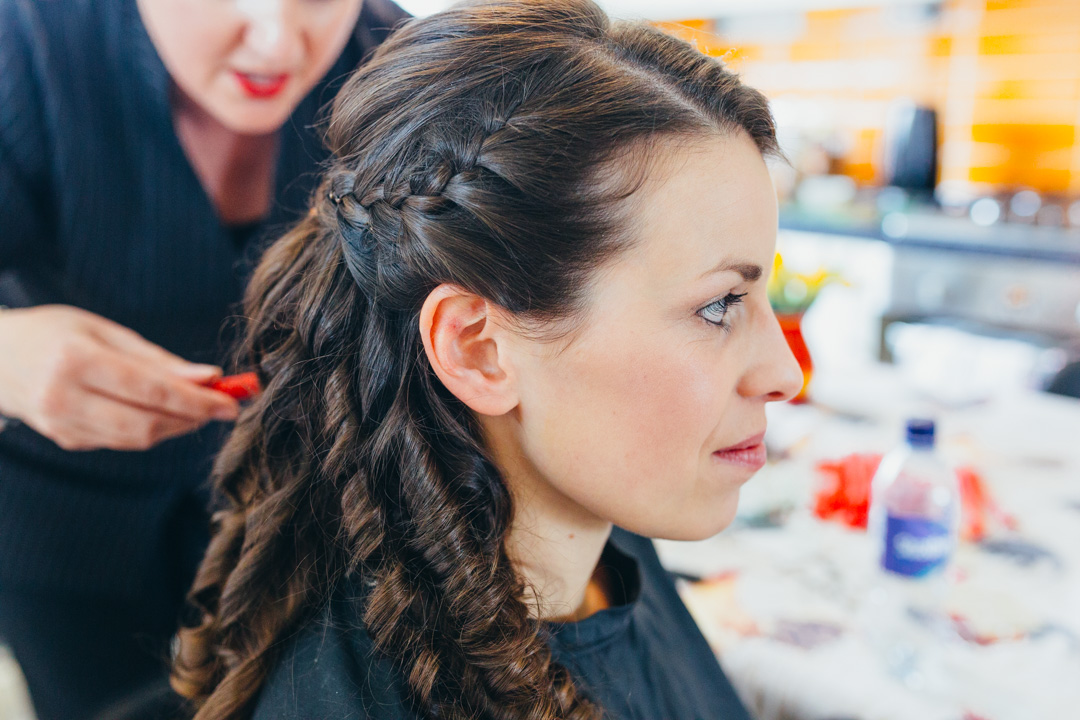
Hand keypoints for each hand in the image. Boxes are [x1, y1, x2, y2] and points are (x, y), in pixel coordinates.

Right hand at [0, 305, 239, 450]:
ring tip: (195, 407)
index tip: (231, 403)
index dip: (197, 401)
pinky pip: (120, 441)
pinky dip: (149, 429)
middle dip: (192, 419)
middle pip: (146, 424)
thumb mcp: (103, 331)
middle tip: (221, 407)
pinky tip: (158, 412)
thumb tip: (208, 378)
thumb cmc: (53, 334)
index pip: (150, 390)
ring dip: (175, 427)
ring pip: (136, 439)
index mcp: (75, 361)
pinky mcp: (65, 440)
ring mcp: (61, 425)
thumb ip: (157, 359)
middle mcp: (64, 398)